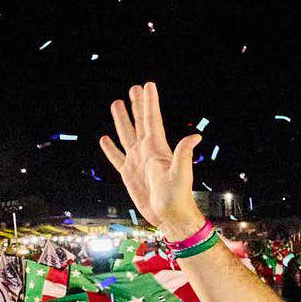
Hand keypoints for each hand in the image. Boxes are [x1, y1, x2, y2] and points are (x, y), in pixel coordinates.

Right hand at [98, 81, 204, 235]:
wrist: (170, 216)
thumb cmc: (178, 197)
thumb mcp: (181, 174)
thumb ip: (184, 154)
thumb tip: (196, 136)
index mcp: (158, 148)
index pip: (152, 119)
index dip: (149, 102)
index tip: (148, 85)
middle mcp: (147, 152)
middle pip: (139, 122)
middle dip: (137, 105)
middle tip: (134, 87)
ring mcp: (137, 162)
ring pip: (126, 135)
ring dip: (121, 120)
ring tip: (116, 103)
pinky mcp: (128, 174)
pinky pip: (117, 158)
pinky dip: (110, 148)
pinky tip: (105, 139)